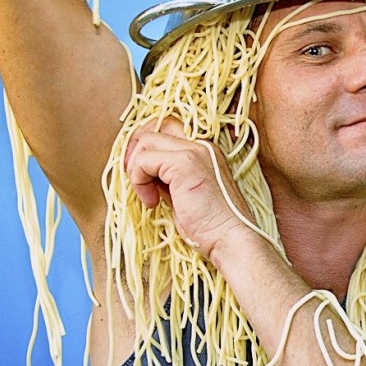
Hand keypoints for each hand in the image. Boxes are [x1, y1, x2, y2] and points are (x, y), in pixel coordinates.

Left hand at [123, 118, 254, 258]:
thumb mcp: (184, 196)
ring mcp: (194, 151)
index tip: (141, 175)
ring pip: (145, 141)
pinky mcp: (184, 163)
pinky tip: (152, 202)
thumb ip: (167, 179)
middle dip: (135, 149)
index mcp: (204, 151)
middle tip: (134, 177)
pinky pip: (144, 160)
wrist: (230, 239)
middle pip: (154, 126)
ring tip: (147, 195)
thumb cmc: (211, 226)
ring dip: (136, 169)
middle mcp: (201, 145)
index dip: (146, 147)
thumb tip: (144, 174)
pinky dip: (138, 180)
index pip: (166, 129)